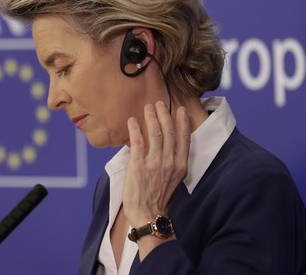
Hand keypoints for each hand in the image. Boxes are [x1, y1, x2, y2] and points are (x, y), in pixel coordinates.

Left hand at [122, 101, 189, 255]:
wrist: (148, 214)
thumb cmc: (159, 197)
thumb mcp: (174, 179)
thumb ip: (173, 161)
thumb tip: (166, 144)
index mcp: (181, 165)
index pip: (184, 138)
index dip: (182, 122)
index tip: (180, 109)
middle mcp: (170, 162)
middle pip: (169, 131)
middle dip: (164, 114)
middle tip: (159, 103)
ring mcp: (154, 163)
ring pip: (155, 133)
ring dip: (151, 117)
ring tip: (148, 107)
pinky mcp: (139, 165)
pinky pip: (137, 141)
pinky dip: (135, 129)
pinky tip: (132, 121)